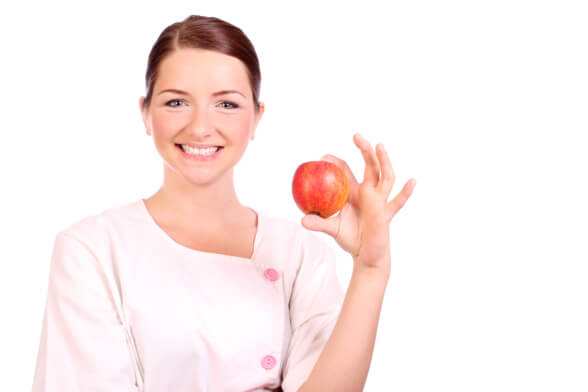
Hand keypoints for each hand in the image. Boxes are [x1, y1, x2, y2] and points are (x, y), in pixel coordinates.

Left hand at [301, 133, 415, 272]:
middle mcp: (368, 192)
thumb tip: (302, 220)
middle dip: (364, 150)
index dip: (337, 162)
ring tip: (379, 145)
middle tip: (355, 135)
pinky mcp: (386, 212)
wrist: (366, 255)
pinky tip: (412, 181)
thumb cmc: (350, 238)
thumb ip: (319, 224)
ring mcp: (379, 201)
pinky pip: (397, 202)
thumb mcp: (332, 229)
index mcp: (353, 192)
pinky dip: (405, 192)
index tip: (324, 156)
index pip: (345, 171)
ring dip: (383, 161)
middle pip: (369, 166)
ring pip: (384, 177)